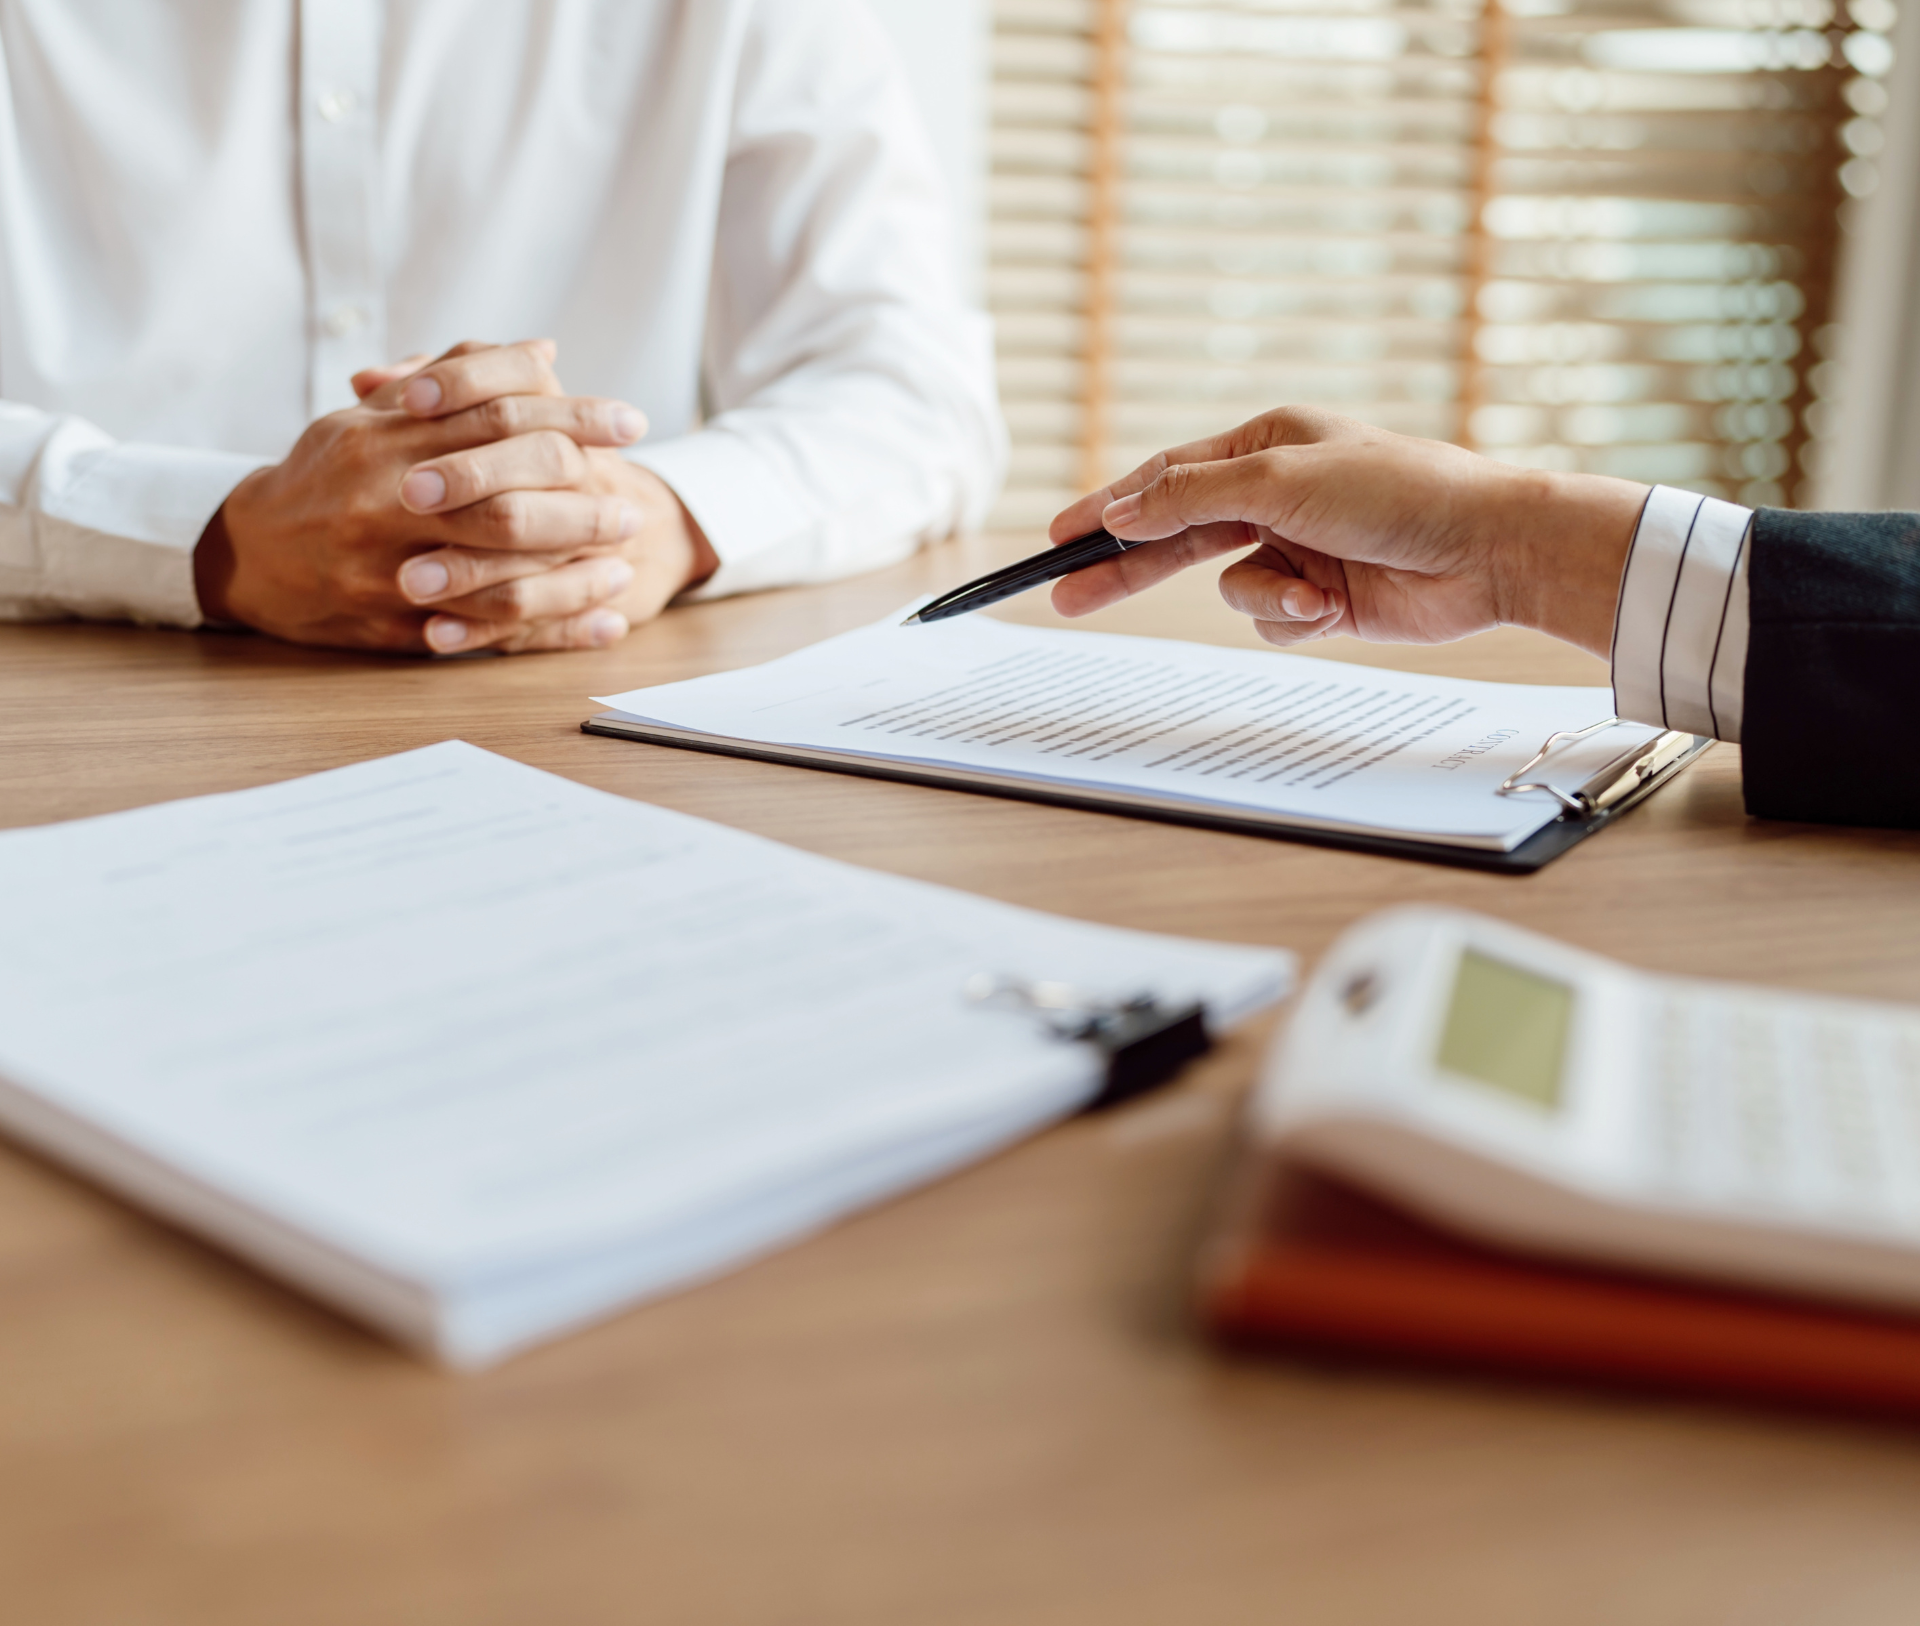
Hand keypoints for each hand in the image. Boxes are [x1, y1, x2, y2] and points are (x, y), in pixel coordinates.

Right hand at [196, 340, 712, 652]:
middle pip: (506, 498)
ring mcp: (390, 568)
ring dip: (574, 572)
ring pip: (500, 572)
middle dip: (581, 502)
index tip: (629, 423)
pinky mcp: (396, 624)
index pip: (497, 418)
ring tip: (624, 564)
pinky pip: (489, 632)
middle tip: (633, 505)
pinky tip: (605, 625)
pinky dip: (554, 631)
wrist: (249, 554)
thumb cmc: (326, 475)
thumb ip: (456, 383)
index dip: (572, 418)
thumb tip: (542, 351)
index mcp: (388, 439)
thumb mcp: (375, 416)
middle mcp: (388, 502)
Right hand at [1047, 407, 1648, 657]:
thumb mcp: (1280, 480)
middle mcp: (1274, 493)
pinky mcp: (1321, 598)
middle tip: (1067, 595)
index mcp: (1264, 444)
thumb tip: (1121, 509)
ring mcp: (1296, 547)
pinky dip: (1296, 618)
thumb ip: (1190, 496)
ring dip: (1266, 597)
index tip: (1057, 536)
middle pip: (1177, 537)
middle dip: (1129, 570)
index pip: (1164, 477)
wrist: (1488, 551)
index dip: (1109, 508)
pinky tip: (1336, 606)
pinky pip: (1270, 619)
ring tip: (1314, 593)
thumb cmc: (1396, 492)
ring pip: (1229, 589)